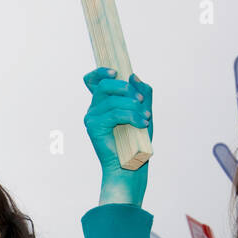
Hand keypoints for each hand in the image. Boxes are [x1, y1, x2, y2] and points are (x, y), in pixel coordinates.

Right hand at [82, 68, 152, 204]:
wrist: (131, 166)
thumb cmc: (137, 141)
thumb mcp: (144, 111)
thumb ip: (142, 93)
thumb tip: (133, 76)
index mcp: (103, 103)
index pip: (92, 81)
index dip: (101, 72)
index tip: (116, 72)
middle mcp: (94, 109)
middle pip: (104, 85)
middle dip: (124, 89)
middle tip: (140, 101)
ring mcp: (92, 118)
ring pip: (112, 100)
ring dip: (133, 107)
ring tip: (145, 119)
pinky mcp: (93, 127)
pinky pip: (114, 114)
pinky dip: (131, 116)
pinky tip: (141, 123)